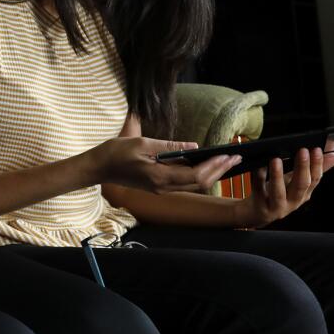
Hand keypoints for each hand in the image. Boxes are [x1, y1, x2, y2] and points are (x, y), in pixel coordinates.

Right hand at [87, 136, 241, 194]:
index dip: (214, 166)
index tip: (228, 155)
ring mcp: (161, 189)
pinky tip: (203, 164)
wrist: (98, 168)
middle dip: (219, 171)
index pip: (196, 175)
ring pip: (193, 185)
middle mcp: (163, 188)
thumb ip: (170, 147)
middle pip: (199, 183)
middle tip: (235, 157)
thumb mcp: (143, 143)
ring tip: (225, 161)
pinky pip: (183, 183)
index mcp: (160, 177)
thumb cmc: (116, 153)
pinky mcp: (158, 187)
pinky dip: (198, 174)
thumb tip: (194, 147)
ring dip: (211, 174)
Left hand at [233, 147, 333, 227]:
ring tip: (276, 159)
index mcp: (303, 195)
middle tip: (302, 151)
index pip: (315, 179)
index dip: (318, 164)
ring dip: (278, 175)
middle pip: (301, 185)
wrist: (254, 215)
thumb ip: (314, 169)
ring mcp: (276, 206)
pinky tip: (257, 166)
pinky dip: (257, 178)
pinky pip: (258, 190)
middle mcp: (292, 202)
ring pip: (278, 192)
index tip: (317, 149)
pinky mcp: (259, 207)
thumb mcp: (295, 182)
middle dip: (303, 167)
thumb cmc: (275, 195)